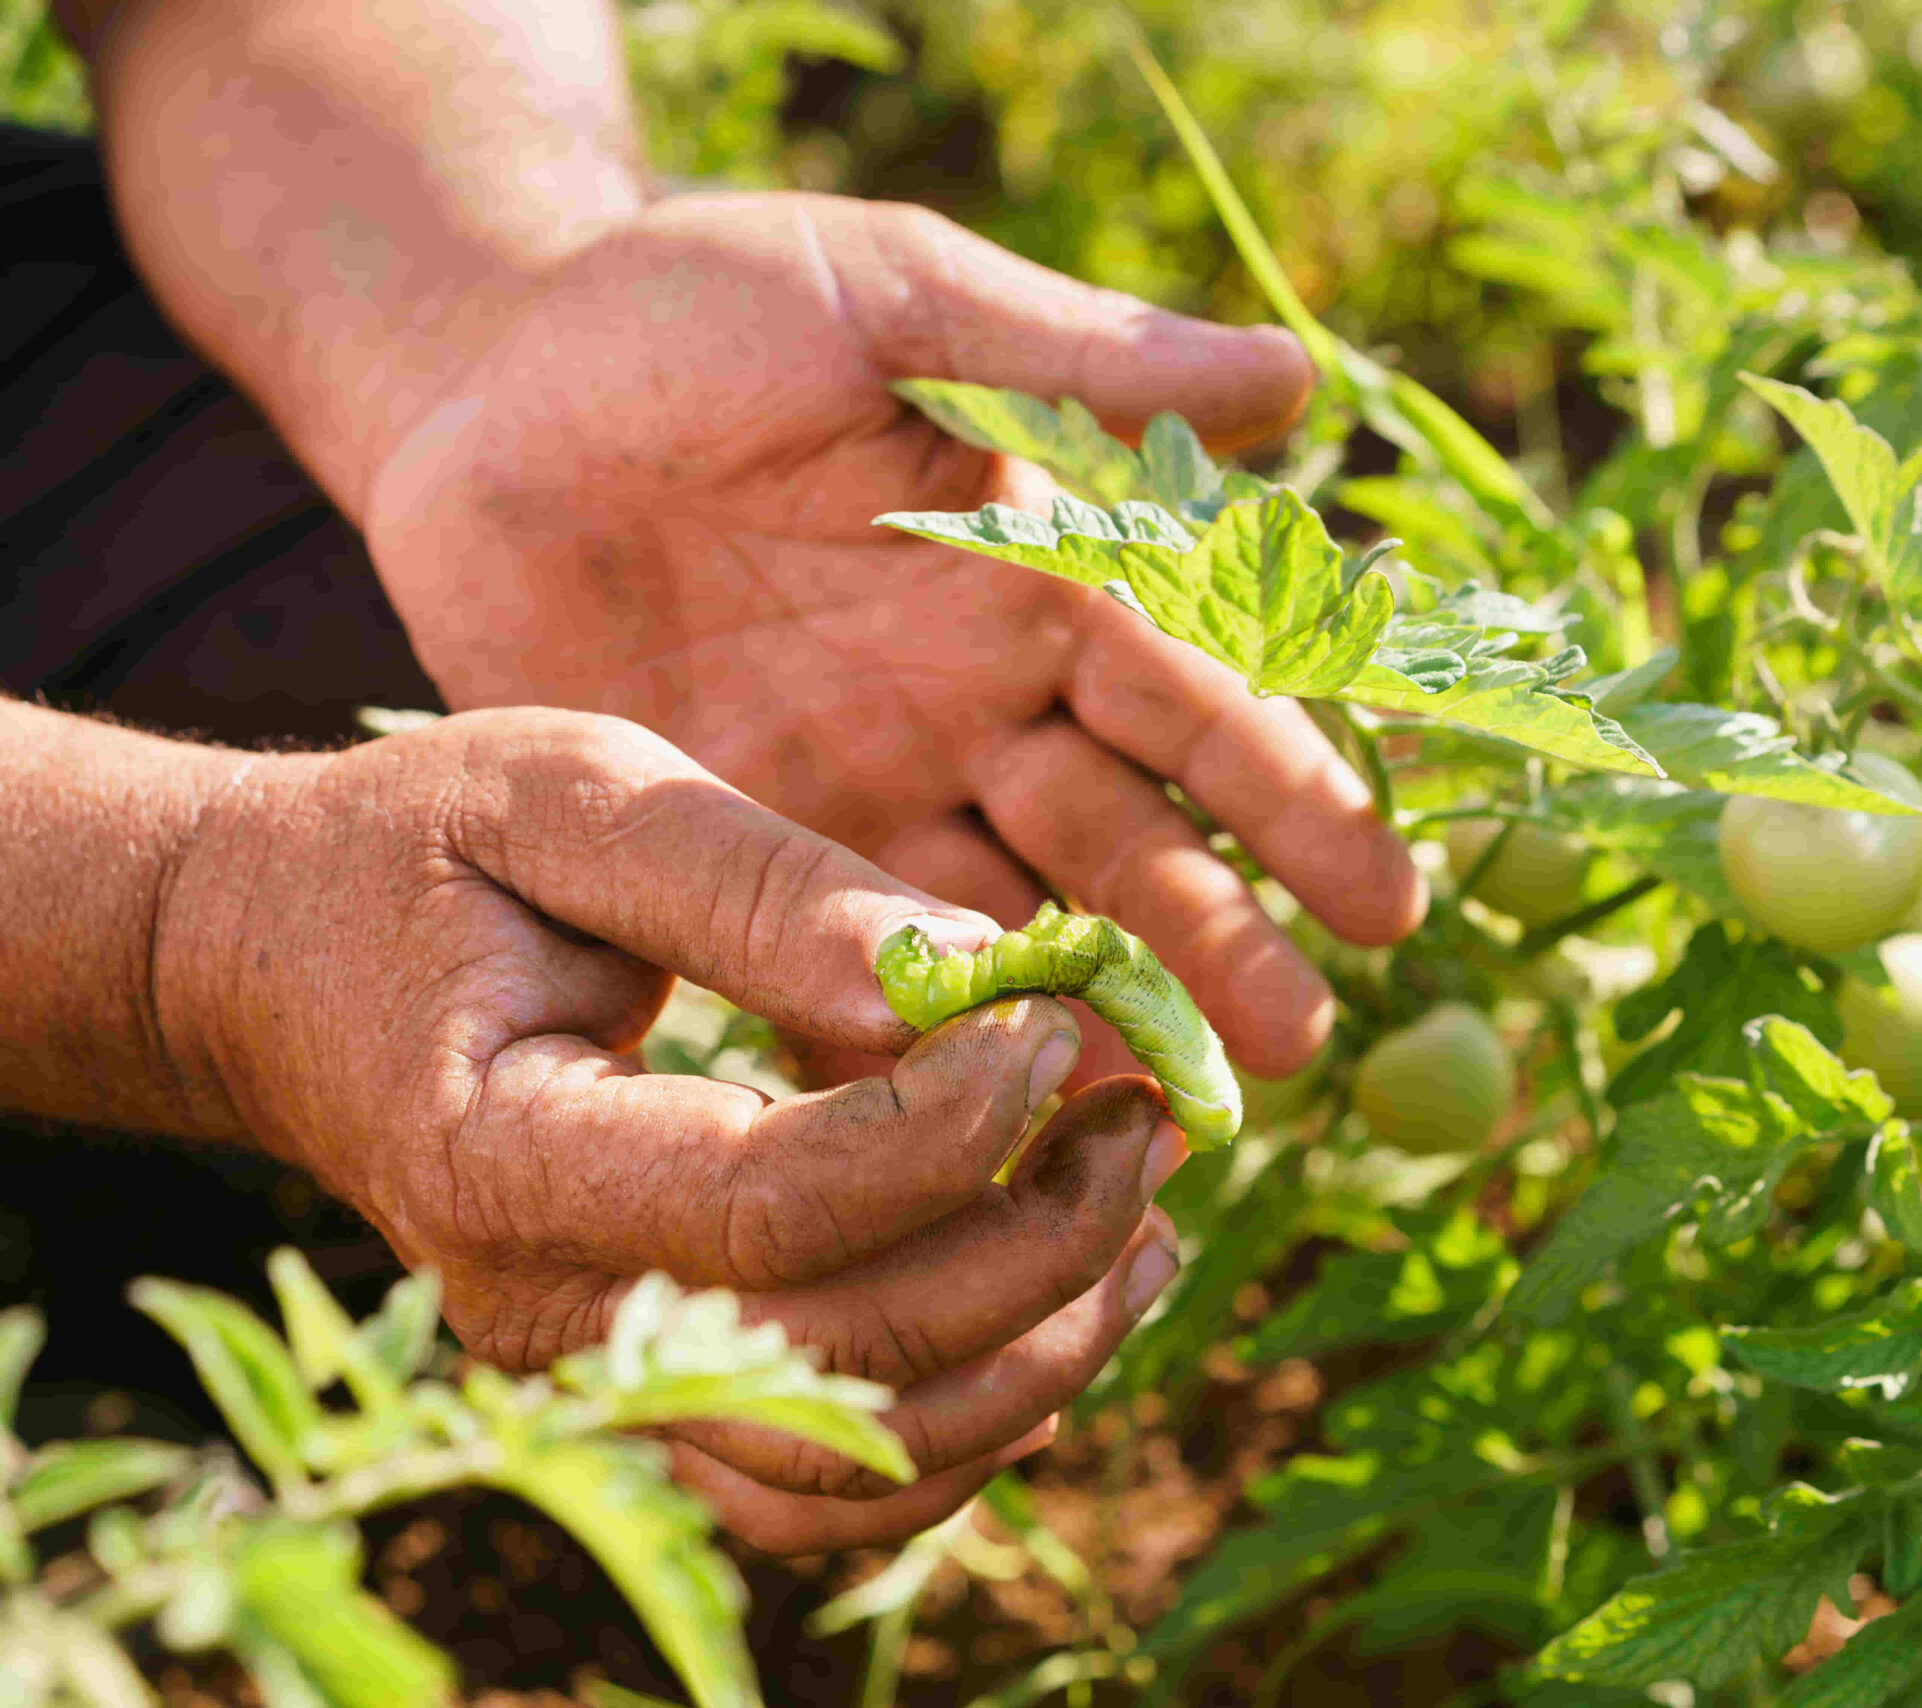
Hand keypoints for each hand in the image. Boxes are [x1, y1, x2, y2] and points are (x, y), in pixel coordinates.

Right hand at [158, 707, 1186, 1552]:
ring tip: (1151, 1213)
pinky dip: (978, 1415)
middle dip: (1041, 1243)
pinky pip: (837, 1475)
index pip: (766, 1208)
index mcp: (503, 1156)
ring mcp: (607, 1376)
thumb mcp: (568, 797)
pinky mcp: (663, 1383)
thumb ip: (755, 883)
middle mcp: (550, 1312)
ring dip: (1044, 1352)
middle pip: (847, 1358)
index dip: (944, 1133)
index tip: (1056, 1021)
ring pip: (863, 1454)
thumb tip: (957, 974)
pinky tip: (1072, 1297)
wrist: (278, 968)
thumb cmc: (420, 857)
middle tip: (1148, 1110)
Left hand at [361, 195, 1425, 1082]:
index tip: (1383, 897)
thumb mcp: (890, 294)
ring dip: (1090, 1017)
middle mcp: (974, 703)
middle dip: (1216, 940)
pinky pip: (841, 971)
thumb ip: (1073, 352)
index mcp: (1034, 575)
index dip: (1292, 796)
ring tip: (1169, 1118)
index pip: (1195, 700)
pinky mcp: (740, 849)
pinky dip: (906, 1052)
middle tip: (1296, 1045)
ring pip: (1007, 925)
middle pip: (1124, 841)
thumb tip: (1299, 376)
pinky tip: (965, 1135)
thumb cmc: (692, 303)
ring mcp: (863, 788)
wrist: (472, 378)